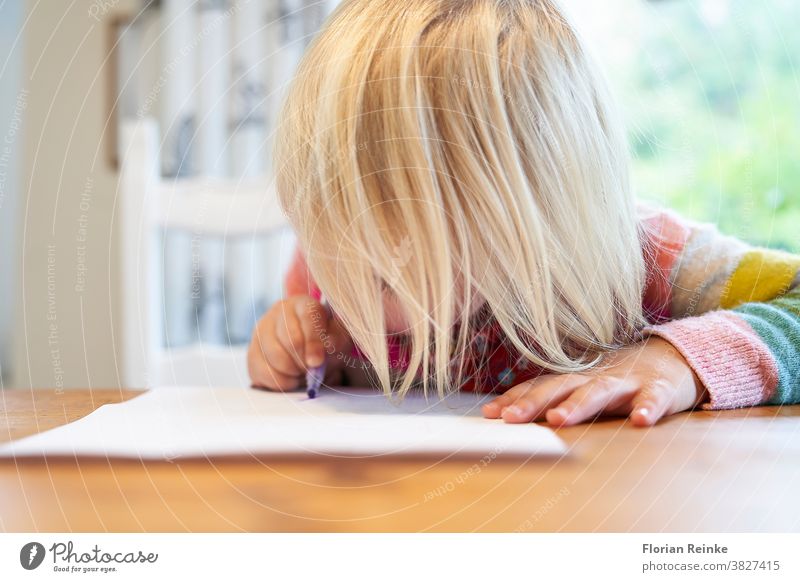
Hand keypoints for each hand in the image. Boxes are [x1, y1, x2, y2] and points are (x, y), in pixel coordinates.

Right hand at [248, 295, 351, 390]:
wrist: (309, 351)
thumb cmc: (325, 342)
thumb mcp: (338, 338)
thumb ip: (336, 341)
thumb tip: (322, 352)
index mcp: (303, 303)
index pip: (308, 317)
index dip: (313, 342)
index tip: (317, 362)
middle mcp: (279, 311)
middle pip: (290, 340)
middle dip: (305, 362)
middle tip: (312, 371)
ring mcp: (262, 330)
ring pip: (275, 356)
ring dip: (293, 373)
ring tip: (303, 374)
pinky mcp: (252, 351)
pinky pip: (263, 371)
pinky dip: (280, 382)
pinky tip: (290, 380)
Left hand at [481, 337, 706, 426]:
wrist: (674, 358)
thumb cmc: (621, 382)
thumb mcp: (587, 389)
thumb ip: (558, 402)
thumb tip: (513, 419)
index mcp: (577, 379)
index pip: (541, 387)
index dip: (515, 399)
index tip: (489, 414)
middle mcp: (596, 377)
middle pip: (561, 386)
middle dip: (533, 402)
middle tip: (510, 420)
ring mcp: (628, 382)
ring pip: (600, 391)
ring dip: (578, 405)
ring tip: (558, 420)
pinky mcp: (660, 389)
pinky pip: (653, 399)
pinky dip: (648, 409)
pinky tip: (640, 422)